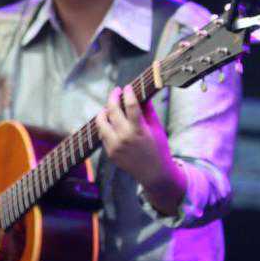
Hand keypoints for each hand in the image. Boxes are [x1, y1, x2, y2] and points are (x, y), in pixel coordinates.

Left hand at [96, 84, 185, 211]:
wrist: (154, 173)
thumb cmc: (158, 148)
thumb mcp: (157, 128)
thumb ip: (148, 111)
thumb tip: (140, 94)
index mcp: (139, 130)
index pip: (130, 105)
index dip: (128, 93)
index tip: (127, 87)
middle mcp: (124, 137)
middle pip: (112, 110)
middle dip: (113, 97)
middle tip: (116, 91)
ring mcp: (115, 146)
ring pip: (101, 122)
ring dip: (104, 111)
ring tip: (108, 107)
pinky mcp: (110, 153)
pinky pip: (103, 134)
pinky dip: (105, 126)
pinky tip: (110, 122)